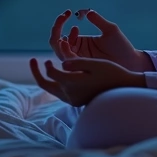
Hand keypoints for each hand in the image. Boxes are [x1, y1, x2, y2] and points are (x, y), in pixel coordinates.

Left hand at [29, 57, 145, 106]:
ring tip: (45, 66)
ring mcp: (73, 100)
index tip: (49, 54)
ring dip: (47, 78)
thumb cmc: (112, 73)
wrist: (125, 90)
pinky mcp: (77, 102)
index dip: (48, 62)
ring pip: (52, 89)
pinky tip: (60, 73)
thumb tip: (61, 62)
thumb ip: (76, 62)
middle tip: (32, 61)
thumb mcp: (95, 64)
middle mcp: (70, 95)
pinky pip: (60, 92)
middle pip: (46, 85)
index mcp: (73, 84)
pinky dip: (56, 82)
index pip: (52, 73)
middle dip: (37, 73)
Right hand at [49, 9, 152, 71]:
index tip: (67, 12)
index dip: (60, 22)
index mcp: (79, 41)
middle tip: (63, 16)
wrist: (131, 62)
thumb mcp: (110, 30)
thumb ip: (98, 21)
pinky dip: (65, 50)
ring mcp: (78, 61)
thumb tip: (86, 12)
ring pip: (59, 51)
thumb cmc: (121, 47)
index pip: (62, 32)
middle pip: (55, 42)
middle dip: (56, 28)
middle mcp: (76, 51)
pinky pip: (67, 61)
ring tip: (73, 29)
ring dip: (59, 39)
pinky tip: (71, 40)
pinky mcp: (82, 69)